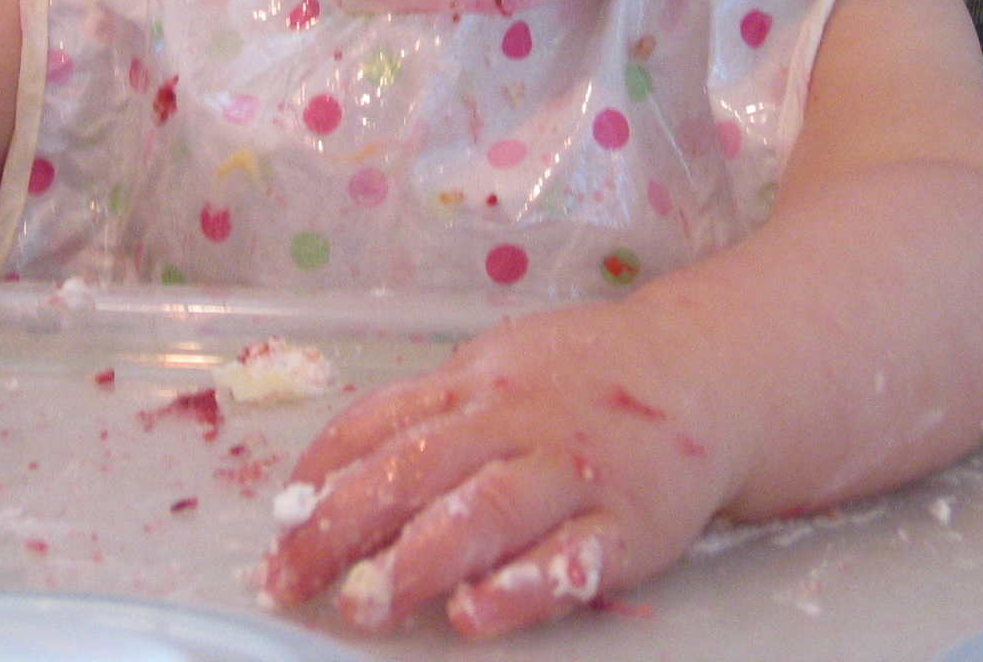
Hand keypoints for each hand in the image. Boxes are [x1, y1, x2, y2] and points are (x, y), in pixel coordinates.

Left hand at [260, 295, 737, 637]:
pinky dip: (522, 587)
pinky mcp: (629, 524)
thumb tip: (328, 476)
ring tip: (371, 604)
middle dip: (348, 527)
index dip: (322, 477)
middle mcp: (515, 420)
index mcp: (474, 383)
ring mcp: (572, 470)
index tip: (278, 528)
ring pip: (487, 508)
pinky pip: (570, 558)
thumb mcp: (496, 369)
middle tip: (295, 580)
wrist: (705, 369)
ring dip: (421, 559)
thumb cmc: (584, 379)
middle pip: (418, 467)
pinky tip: (478, 613)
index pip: (380, 423)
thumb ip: (425, 415)